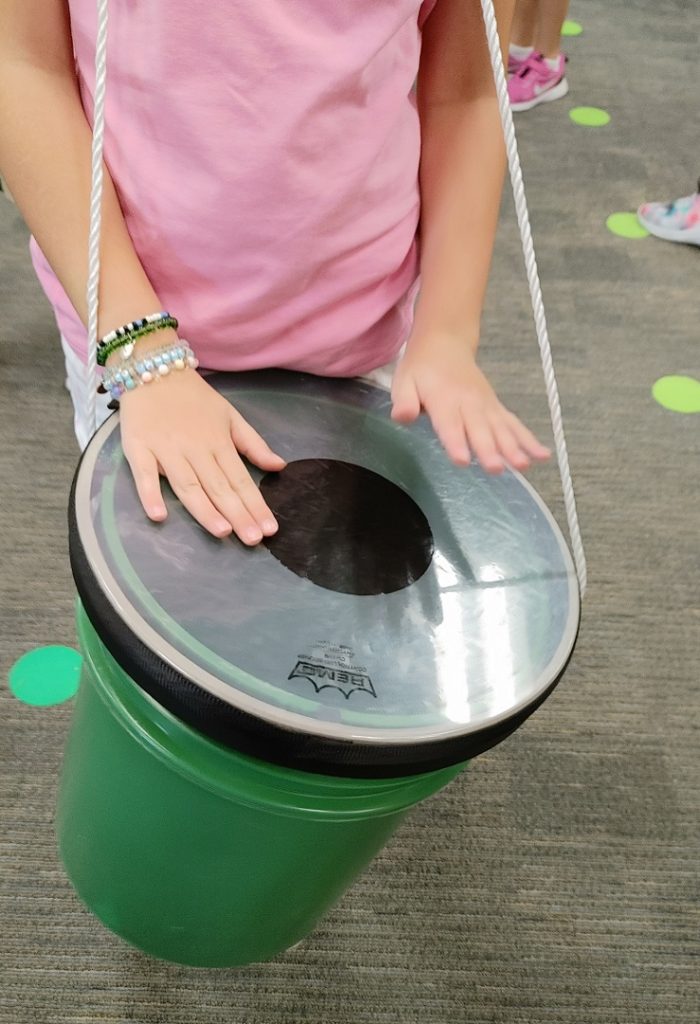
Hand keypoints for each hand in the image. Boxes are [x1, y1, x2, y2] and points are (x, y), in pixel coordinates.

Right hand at [118, 369, 285, 542]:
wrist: (153, 367)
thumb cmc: (193, 397)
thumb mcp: (230, 415)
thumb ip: (253, 444)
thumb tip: (279, 466)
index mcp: (219, 442)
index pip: (240, 479)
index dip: (256, 505)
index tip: (270, 529)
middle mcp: (195, 449)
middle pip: (218, 487)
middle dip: (238, 514)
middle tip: (253, 540)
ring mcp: (165, 450)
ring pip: (187, 485)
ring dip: (204, 509)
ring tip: (222, 531)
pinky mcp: (138, 448)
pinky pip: (143, 474)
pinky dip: (150, 494)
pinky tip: (159, 516)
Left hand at [390, 335, 549, 472]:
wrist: (445, 342)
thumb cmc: (421, 367)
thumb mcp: (404, 380)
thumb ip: (404, 400)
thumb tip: (403, 417)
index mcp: (443, 399)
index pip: (450, 424)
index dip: (456, 442)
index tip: (463, 460)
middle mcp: (468, 403)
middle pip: (479, 429)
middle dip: (488, 450)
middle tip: (495, 469)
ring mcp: (486, 405)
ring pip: (501, 428)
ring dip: (513, 447)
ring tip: (523, 466)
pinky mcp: (496, 408)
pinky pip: (514, 424)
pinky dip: (528, 439)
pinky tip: (541, 456)